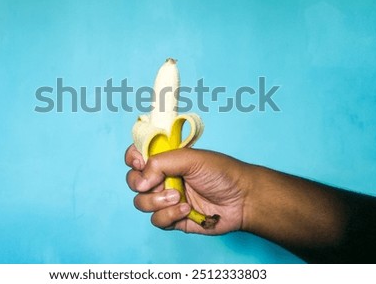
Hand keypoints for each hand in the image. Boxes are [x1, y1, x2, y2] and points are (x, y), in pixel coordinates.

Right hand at [124, 145, 251, 234]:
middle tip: (157, 183)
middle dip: (141, 183)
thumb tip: (139, 181)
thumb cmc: (221, 173)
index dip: (132, 158)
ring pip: (141, 203)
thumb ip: (161, 162)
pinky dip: (169, 215)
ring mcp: (166, 199)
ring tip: (179, 196)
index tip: (139, 162)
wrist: (242, 199)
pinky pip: (156, 221)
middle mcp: (163, 178)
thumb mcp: (191, 158)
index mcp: (166, 159)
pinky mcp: (173, 219)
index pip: (137, 155)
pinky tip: (187, 209)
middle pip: (133, 181)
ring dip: (157, 201)